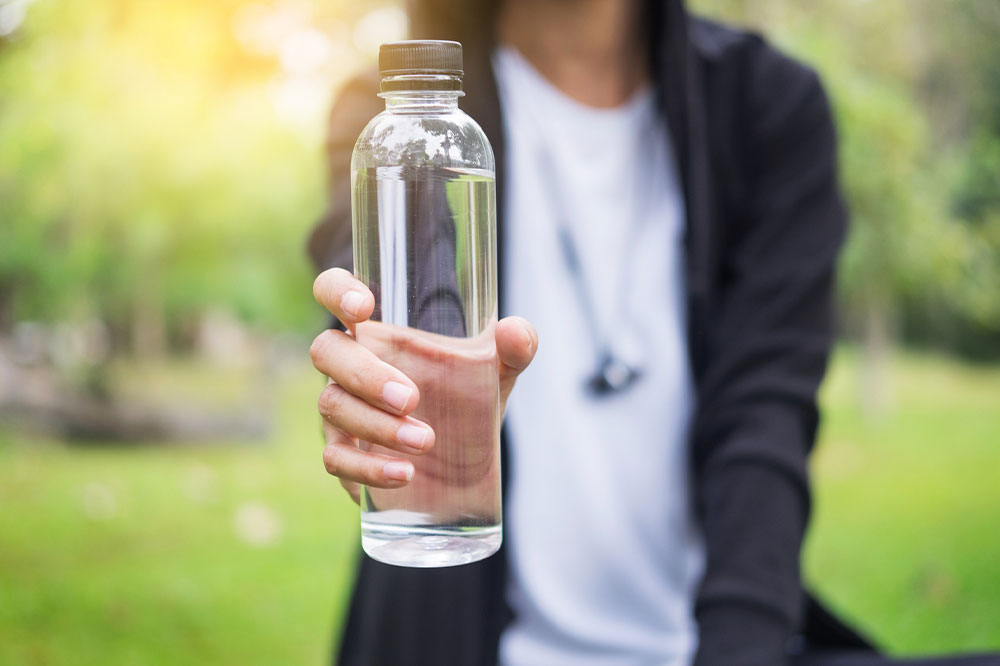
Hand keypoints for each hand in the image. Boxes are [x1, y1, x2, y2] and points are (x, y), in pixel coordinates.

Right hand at [311, 267, 536, 504]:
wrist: (464, 463)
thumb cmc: (469, 400)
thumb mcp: (499, 371)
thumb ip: (515, 348)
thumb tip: (515, 332)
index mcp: (378, 332)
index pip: (333, 292)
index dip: (336, 291)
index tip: (363, 307)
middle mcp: (350, 365)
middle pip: (327, 352)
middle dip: (366, 374)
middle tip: (411, 399)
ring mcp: (341, 409)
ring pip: (333, 407)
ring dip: (376, 426)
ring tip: (426, 441)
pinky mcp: (343, 454)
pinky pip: (336, 458)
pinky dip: (368, 468)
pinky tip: (405, 474)